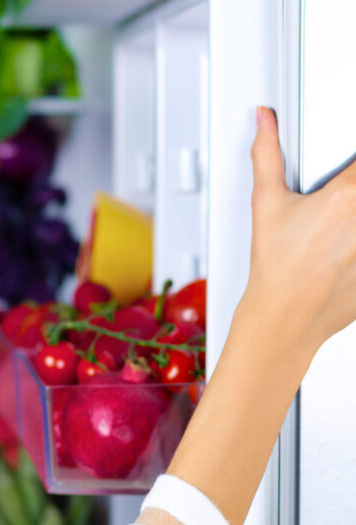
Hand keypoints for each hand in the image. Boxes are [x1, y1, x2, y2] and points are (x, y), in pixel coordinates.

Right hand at [245, 106, 355, 359]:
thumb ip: (267, 155)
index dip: (349, 167)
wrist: (285, 317)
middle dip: (349, 200)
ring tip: (337, 235)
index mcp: (346, 196)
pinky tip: (344, 253)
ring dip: (353, 227)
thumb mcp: (266, 204)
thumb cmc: (276, 267)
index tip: (342, 182)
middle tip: (334, 215)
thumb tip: (264, 121)